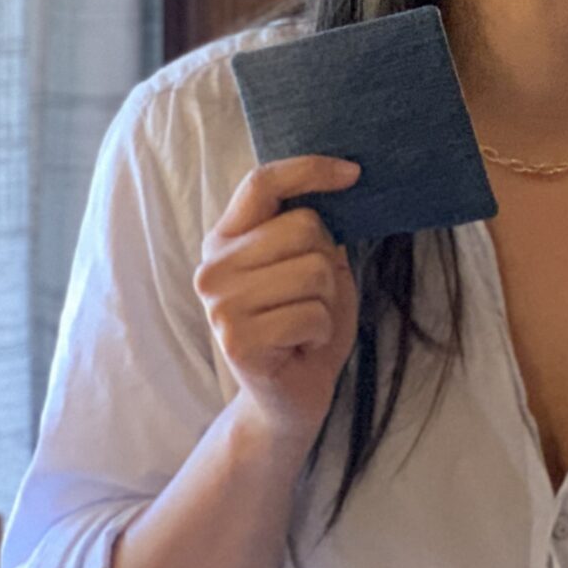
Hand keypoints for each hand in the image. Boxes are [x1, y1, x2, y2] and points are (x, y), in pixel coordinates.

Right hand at [195, 157, 362, 444]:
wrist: (289, 398)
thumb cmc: (307, 326)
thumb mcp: (318, 269)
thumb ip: (318, 233)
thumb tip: (343, 182)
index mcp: (227, 240)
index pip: (262, 183)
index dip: (310, 169)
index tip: (354, 173)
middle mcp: (213, 268)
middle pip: (304, 227)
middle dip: (328, 263)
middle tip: (312, 299)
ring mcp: (219, 304)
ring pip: (315, 270)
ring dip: (327, 302)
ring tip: (305, 324)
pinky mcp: (236, 339)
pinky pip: (312, 313)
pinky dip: (322, 330)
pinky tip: (301, 346)